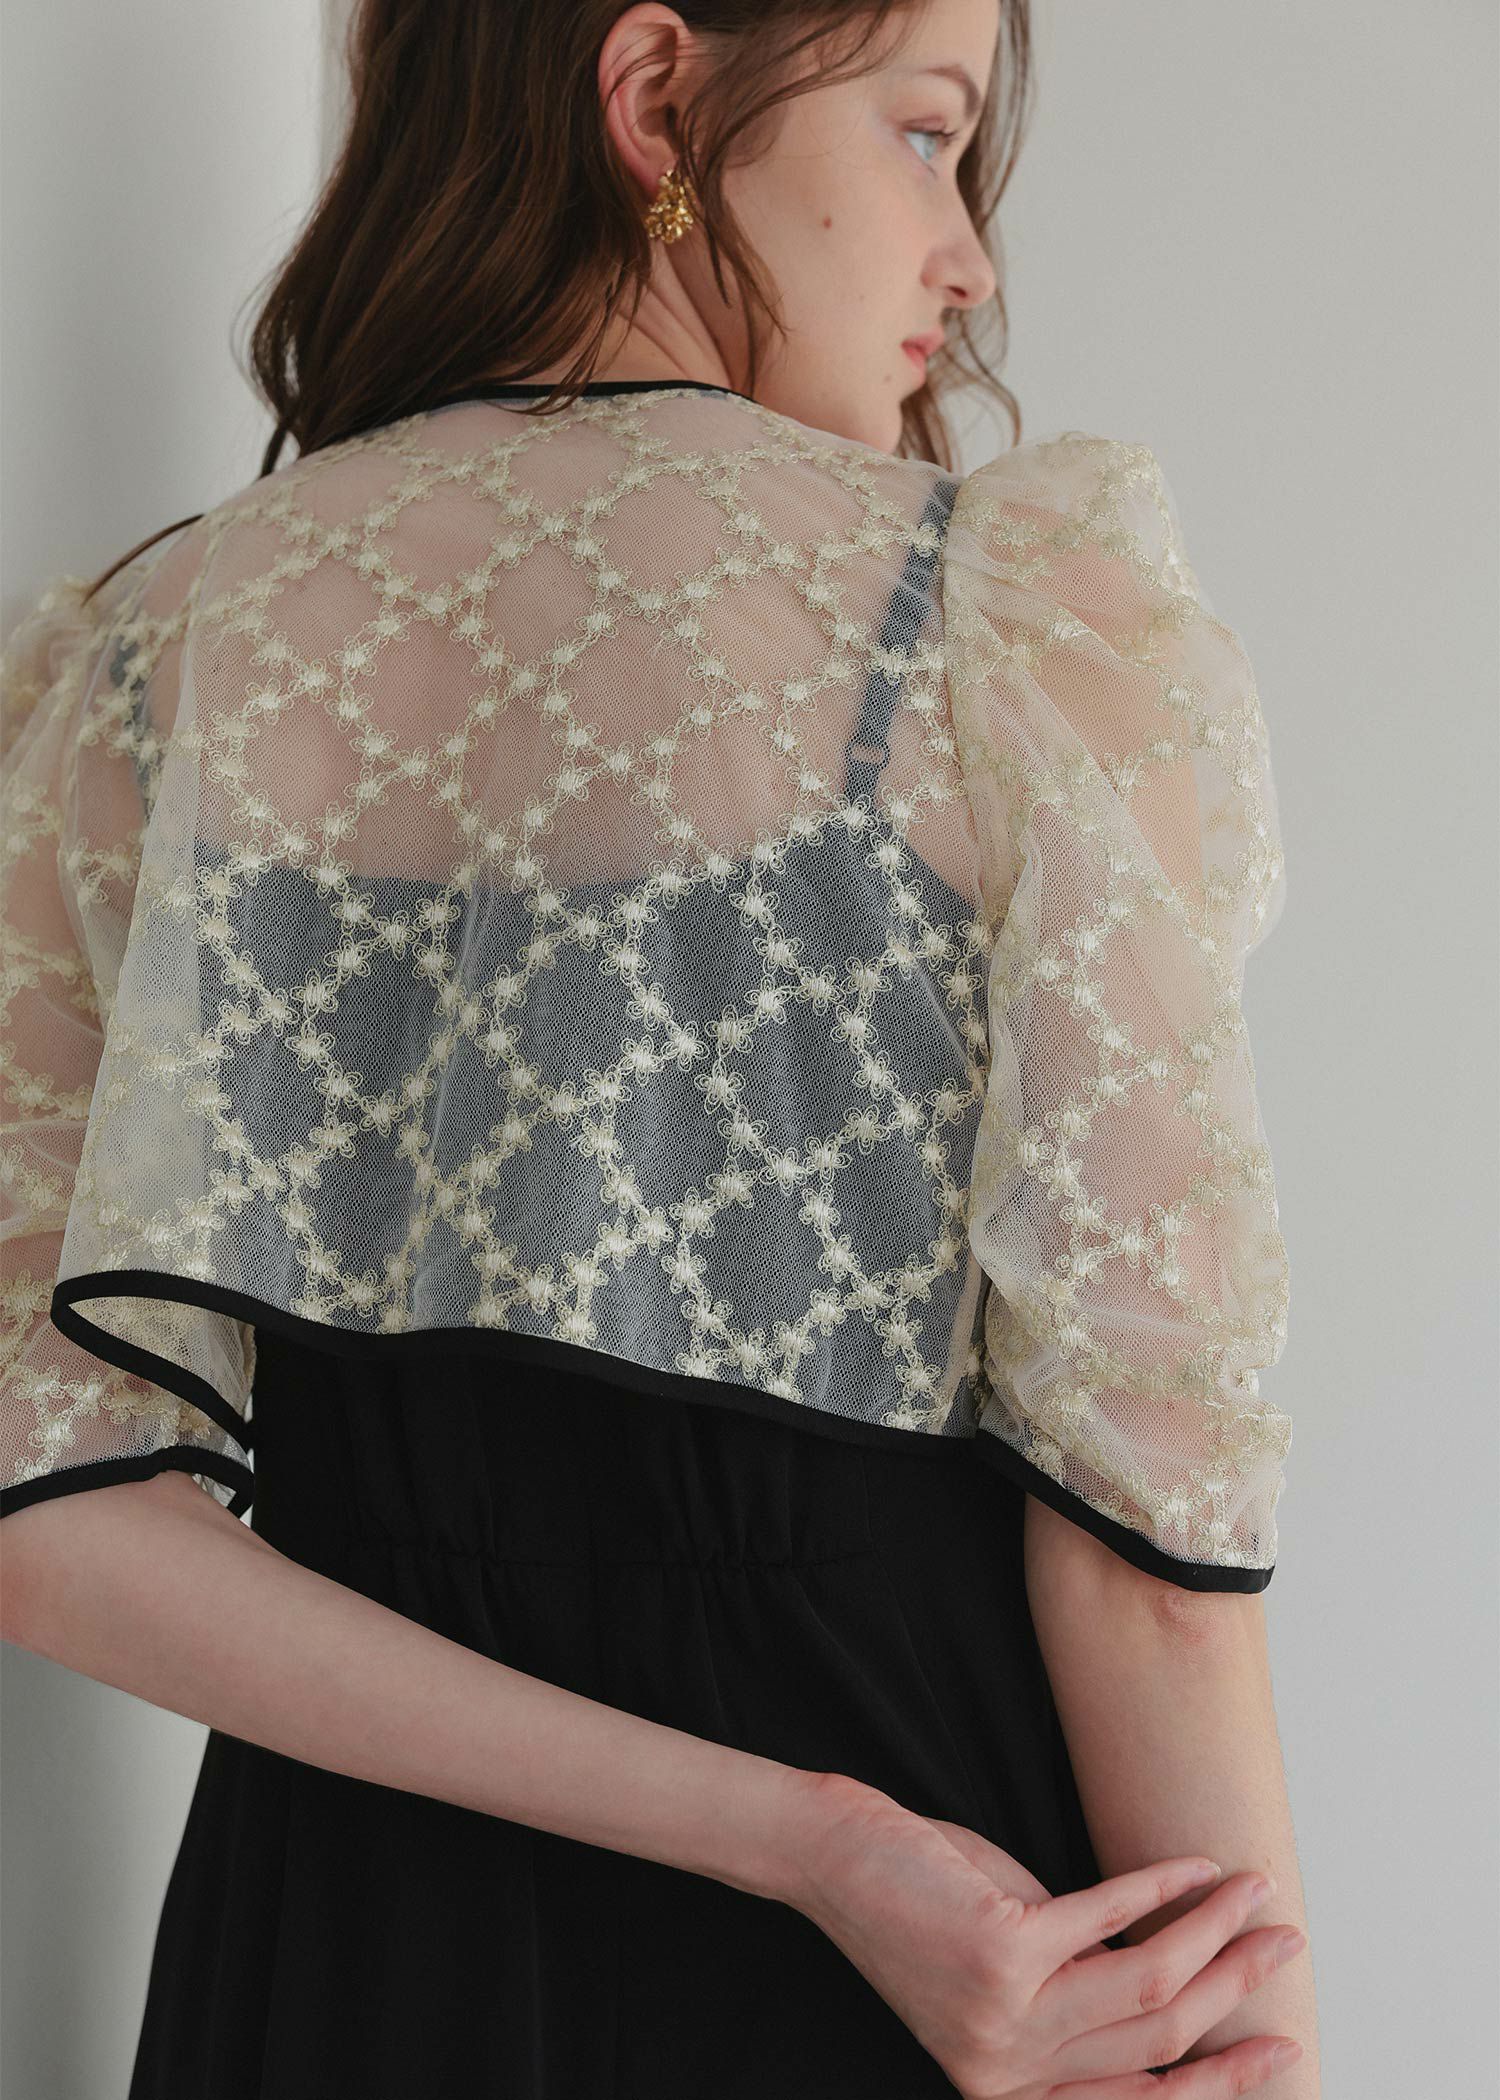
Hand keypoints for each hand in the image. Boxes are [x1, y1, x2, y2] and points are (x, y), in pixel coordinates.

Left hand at [788, 1773, 1306, 2095]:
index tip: (1284, 2049)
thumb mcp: (1007, 1969)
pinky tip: (1194, 1865)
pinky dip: (1161, 1884)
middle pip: (1160, 2042)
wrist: (830, 1861)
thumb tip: (1176, 1964)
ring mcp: (1006, 2015)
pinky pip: (1110, 1918)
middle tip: (1288, 1945)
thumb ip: (1079, 1986)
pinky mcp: (1001, 1949)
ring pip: (1148, 1987)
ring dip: (1215, 1932)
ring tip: (1255, 1891)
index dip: (1224, 2082)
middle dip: (1238, 1990)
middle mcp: (1010, 2070)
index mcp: (1011, 2090)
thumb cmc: (918, 1905)